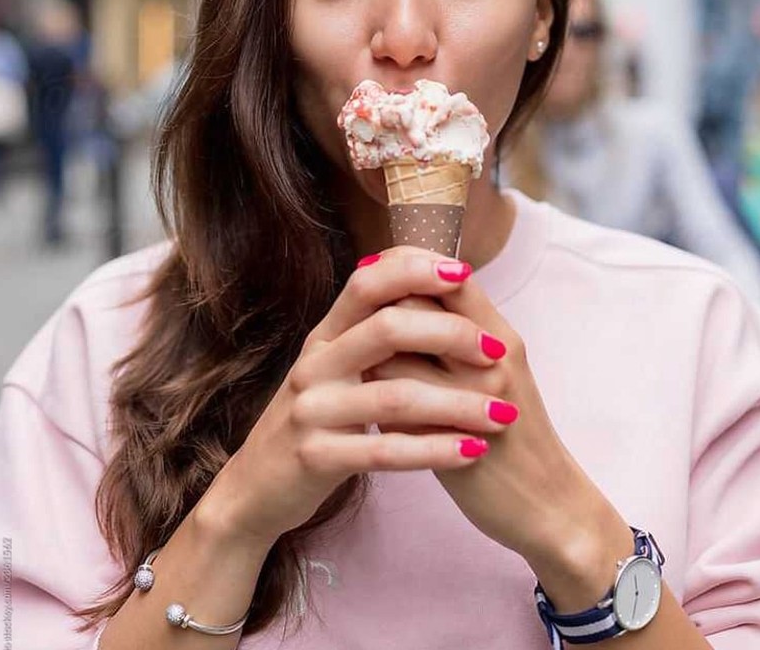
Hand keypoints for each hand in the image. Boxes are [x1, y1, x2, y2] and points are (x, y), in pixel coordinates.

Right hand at [203, 249, 508, 546]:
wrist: (257, 488)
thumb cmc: (316, 419)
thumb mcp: (333, 366)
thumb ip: (370, 332)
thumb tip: (426, 286)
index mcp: (325, 335)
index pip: (367, 283)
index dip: (415, 271)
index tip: (465, 271)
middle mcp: (315, 363)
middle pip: (387, 328)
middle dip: (450, 333)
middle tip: (497, 351)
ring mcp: (312, 410)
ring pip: (395, 395)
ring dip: (457, 404)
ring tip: (502, 414)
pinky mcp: (317, 457)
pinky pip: (385, 451)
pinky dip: (435, 450)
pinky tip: (471, 451)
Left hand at [363, 246, 622, 570]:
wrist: (549, 507)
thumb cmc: (516, 437)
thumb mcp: (497, 375)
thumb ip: (461, 340)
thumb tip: (408, 302)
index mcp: (501, 337)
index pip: (452, 276)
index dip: (409, 265)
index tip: (376, 269)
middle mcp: (491, 358)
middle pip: (420, 302)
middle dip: (378, 300)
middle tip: (351, 308)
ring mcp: (471, 398)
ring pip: (398, 347)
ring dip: (366, 346)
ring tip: (352, 353)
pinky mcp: (448, 438)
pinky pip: (395, 398)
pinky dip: (372, 389)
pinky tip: (361, 395)